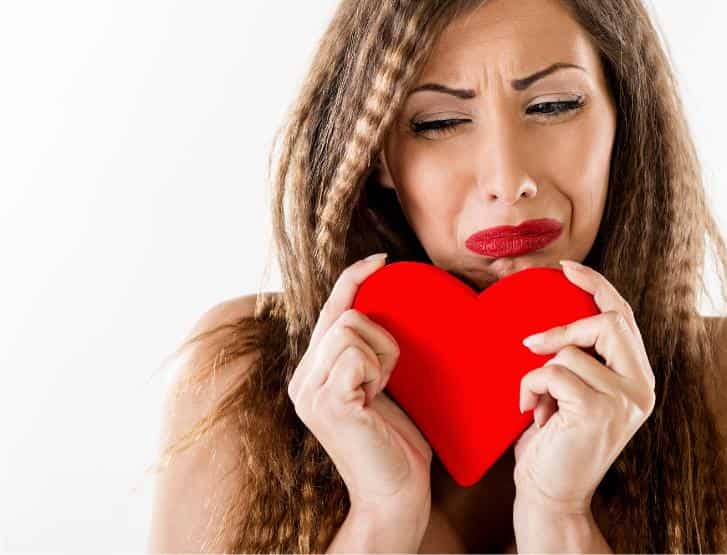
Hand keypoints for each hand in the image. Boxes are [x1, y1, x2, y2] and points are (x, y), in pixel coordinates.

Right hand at [287, 253, 433, 515]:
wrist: (397, 494)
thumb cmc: (398, 444)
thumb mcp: (381, 386)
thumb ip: (370, 353)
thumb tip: (384, 306)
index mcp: (314, 374)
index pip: (329, 311)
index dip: (352, 279)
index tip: (382, 259)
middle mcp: (302, 380)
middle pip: (342, 315)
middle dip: (380, 337)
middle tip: (388, 378)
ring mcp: (310, 392)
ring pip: (350, 328)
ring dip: (382, 353)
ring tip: (382, 391)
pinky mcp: (326, 402)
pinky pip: (356, 354)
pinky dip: (378, 368)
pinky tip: (377, 399)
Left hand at [513, 259, 655, 514]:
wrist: (549, 494)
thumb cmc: (554, 442)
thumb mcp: (574, 391)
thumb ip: (583, 358)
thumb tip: (558, 314)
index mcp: (639, 377)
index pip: (624, 317)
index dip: (597, 286)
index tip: (566, 267)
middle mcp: (642, 387)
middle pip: (609, 321)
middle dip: (565, 326)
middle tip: (531, 344)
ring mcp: (625, 400)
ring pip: (571, 351)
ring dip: (539, 374)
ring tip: (537, 404)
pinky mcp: (599, 410)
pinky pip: (553, 372)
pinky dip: (531, 387)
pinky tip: (531, 412)